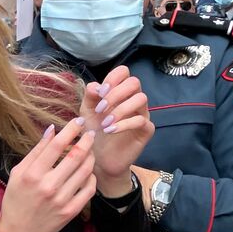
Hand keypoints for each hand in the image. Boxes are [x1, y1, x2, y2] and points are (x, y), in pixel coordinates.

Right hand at [0, 120, 96, 231]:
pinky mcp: (71, 211)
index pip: (57, 145)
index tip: (78, 122)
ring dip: (91, 157)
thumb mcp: (18, 173)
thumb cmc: (15, 200)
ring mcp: (62, 200)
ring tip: (89, 152)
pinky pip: (89, 189)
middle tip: (90, 133)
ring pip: (85, 171)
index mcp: (33, 174)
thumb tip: (52, 130)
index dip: (71, 130)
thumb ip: (36, 151)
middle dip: (86, 140)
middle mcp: (48, 186)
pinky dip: (91, 177)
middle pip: (76, 156)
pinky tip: (87, 172)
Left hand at [83, 65, 153, 195]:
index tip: (100, 93)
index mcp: (120, 92)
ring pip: (141, 99)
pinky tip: (110, 131)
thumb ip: (90, 97)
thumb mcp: (86, 112)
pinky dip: (124, 124)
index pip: (124, 72)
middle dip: (116, 94)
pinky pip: (141, 121)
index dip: (112, 78)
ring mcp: (142, 114)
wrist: (100, 159)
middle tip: (100, 109)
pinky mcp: (145, 131)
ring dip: (120, 109)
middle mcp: (133, 100)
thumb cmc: (94, 132)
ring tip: (105, 123)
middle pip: (135, 82)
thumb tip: (96, 86)